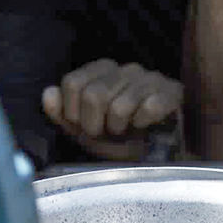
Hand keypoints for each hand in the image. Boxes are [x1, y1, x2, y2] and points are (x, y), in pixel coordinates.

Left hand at [42, 59, 182, 160]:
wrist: (161, 153)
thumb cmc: (123, 138)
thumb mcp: (86, 129)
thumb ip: (62, 113)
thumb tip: (50, 93)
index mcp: (104, 70)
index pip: (73, 83)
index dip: (72, 112)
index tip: (83, 127)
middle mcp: (126, 69)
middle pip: (94, 95)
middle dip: (94, 124)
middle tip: (104, 134)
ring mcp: (150, 79)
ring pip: (119, 106)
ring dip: (118, 127)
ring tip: (125, 132)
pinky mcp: (172, 92)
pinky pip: (148, 109)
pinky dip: (142, 124)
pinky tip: (145, 126)